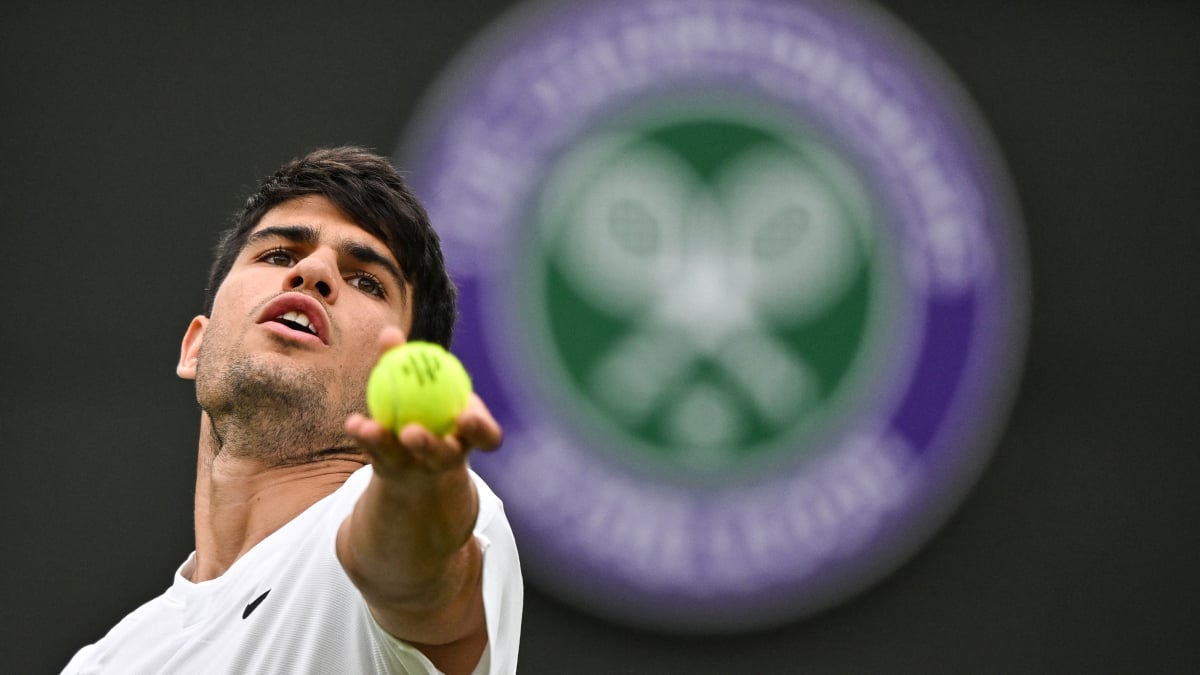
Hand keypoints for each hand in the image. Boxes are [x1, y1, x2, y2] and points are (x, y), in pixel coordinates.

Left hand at [344, 327, 501, 481]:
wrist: (417, 451)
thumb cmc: (432, 406)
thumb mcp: (430, 386)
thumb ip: (411, 362)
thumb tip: (389, 332)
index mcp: (470, 437)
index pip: (486, 437)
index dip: (479, 430)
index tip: (465, 416)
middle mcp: (448, 457)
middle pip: (444, 456)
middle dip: (429, 445)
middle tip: (411, 432)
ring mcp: (419, 469)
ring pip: (404, 460)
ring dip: (385, 444)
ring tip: (369, 428)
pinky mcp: (392, 470)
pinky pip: (376, 454)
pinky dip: (365, 438)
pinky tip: (354, 423)